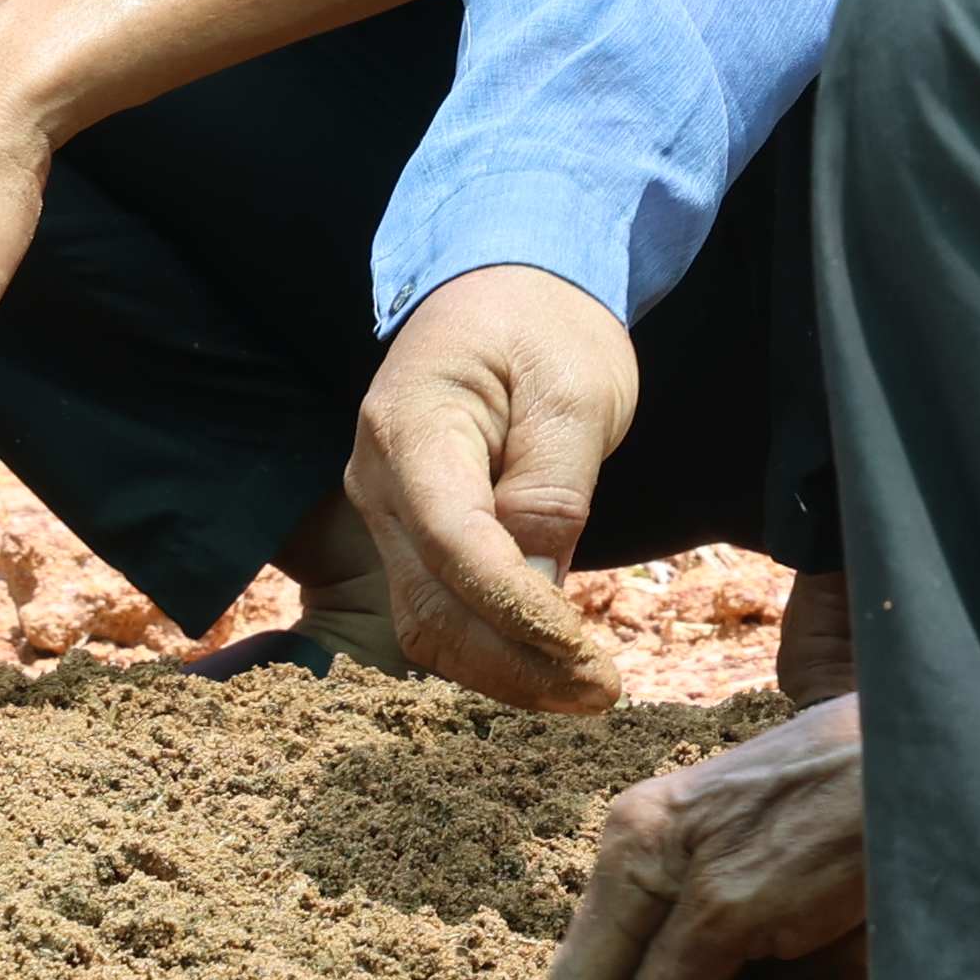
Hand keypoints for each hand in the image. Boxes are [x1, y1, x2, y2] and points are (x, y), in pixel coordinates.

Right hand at [347, 264, 636, 712]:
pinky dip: (490, 649)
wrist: (504, 288)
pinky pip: (436, 608)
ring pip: (426, 623)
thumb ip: (553, 487)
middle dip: (515, 663)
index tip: (587, 657)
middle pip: (431, 604)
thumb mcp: (575, 391)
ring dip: (502, 671)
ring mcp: (385, 511)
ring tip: (585, 690)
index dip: (518, 613)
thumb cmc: (546, 326)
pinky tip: (550, 665)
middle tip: (601, 691)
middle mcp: (378, 479)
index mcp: (411, 427)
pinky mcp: (408, 534)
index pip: (457, 545)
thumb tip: (539, 589)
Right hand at [539, 695, 871, 979]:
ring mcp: (732, 906)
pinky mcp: (783, 926)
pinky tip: (853, 971)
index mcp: (637, 852)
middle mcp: (673, 878)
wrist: (938, 776)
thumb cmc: (832, 812)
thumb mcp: (737, 902)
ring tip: (840, 977)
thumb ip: (669, 976)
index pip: (579, 972)